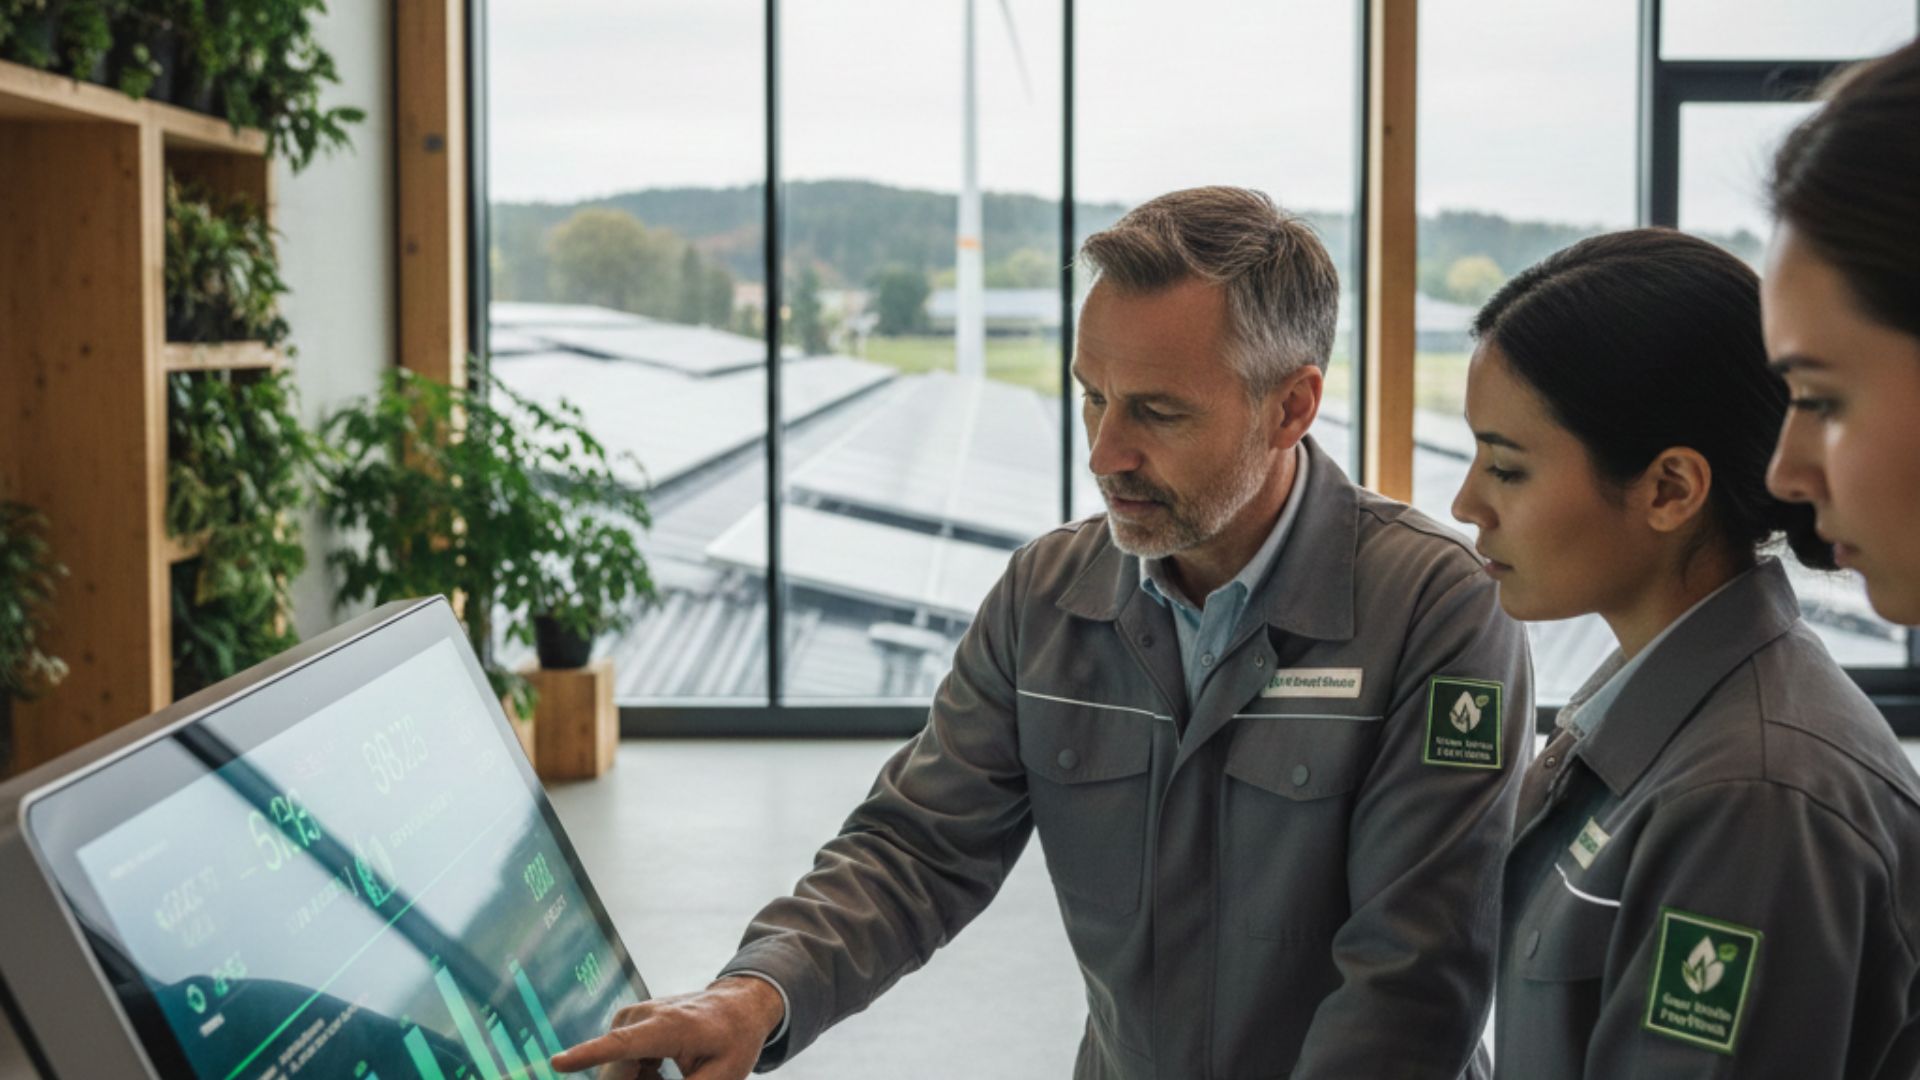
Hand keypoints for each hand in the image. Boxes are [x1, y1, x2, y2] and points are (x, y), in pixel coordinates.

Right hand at [550, 975, 784, 1079]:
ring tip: (667, 1075)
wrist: (737, 1005)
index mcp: (667, 1027)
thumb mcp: (723, 1076)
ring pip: (615, 1070)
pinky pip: (618, 1062)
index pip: (620, 1045)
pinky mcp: (627, 1022)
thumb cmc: (734, 1041)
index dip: (588, 1056)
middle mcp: (642, 1016)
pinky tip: (659, 1071)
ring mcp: (631, 1016)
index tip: (557, 1064)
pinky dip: (636, 1074)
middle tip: (663, 1075)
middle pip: (615, 1071)